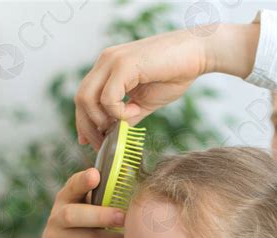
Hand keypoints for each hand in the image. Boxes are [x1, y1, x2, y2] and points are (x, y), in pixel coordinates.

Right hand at [32, 168, 124, 237]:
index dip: (82, 181)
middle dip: (101, 216)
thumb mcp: (85, 210)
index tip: (95, 175)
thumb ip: (102, 197)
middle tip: (124, 217)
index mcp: (65, 200)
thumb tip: (130, 175)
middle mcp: (56, 218)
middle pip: (73, 215)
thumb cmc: (81, 229)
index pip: (71, 187)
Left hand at [74, 29, 205, 150]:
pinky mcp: (123, 64)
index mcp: (108, 69)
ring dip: (102, 120)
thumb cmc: (174, 75)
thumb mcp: (145, 102)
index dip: (84, 122)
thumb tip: (113, 134)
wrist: (195, 55)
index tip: (90, 142)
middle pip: (80, 98)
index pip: (84, 97)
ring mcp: (112, 61)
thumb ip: (127, 115)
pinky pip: (108, 98)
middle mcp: (105, 62)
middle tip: (102, 144)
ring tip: (122, 125)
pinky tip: (134, 112)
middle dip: (88, 126)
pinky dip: (118, 112)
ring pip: (87, 98)